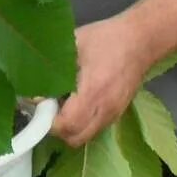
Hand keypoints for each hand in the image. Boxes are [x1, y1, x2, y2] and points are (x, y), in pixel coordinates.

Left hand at [50, 17, 146, 148]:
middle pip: (75, 138)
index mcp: (92, 91)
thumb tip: (35, 89)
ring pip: (86, 136)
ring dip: (70, 128)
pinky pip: (96, 128)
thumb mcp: (74, 44)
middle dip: (57, 128)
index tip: (39, 104)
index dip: (48, 120)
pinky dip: (82, 124)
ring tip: (63, 104)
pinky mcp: (118, 113)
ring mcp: (113, 114)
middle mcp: (104, 109)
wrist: (141, 40)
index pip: (66, 124)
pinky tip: (77, 102)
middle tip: (49, 107)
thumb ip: (54, 67)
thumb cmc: (105, 38)